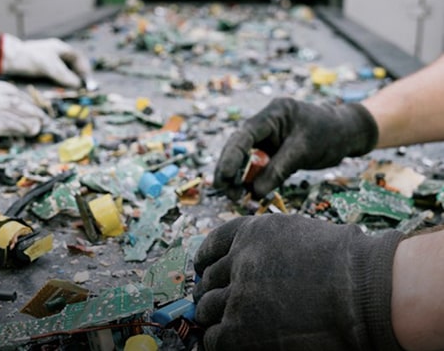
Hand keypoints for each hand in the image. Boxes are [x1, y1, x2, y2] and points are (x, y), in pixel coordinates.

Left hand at [0, 34, 91, 87]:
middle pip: (72, 65)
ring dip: (68, 80)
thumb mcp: (50, 67)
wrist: (7, 58)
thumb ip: (65, 75)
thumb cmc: (29, 58)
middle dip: (77, 76)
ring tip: (70, 90)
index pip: (78, 57)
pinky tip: (58, 89)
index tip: (86, 81)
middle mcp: (55, 53)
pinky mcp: (40, 68)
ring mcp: (47, 60)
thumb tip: (78, 84)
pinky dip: (59, 82)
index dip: (84, 69)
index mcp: (59, 48)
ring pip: (63, 71)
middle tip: (80, 88)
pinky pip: (54, 76)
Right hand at [0, 77, 48, 150]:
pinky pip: (3, 124)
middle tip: (42, 117)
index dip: (22, 98)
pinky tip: (28, 132)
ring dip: (28, 119)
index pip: (6, 89)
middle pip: (13, 99)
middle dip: (30, 108)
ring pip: (12, 111)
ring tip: (38, 126)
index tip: (32, 106)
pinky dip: (18, 128)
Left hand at [193, 214, 403, 350]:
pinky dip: (218, 341)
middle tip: (213, 302)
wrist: (369, 293)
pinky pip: (215, 338)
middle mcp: (239, 260)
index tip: (202, 268)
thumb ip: (268, 244)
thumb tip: (244, 260)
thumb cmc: (349, 265)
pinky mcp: (240, 330)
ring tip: (226, 325)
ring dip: (214, 317)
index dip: (206, 259)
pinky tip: (230, 342)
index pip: (213, 244)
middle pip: (208, 279)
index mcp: (252, 232)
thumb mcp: (300, 234)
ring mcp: (238, 295)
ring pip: (207, 308)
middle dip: (210, 291)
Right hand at [214, 98, 377, 198]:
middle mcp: (264, 124)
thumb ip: (278, 170)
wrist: (347, 132)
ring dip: (238, 178)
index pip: (244, 136)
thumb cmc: (330, 135)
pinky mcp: (271, 150)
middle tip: (226, 193)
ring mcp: (266, 137)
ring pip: (244, 158)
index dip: (231, 157)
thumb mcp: (303, 152)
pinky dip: (251, 180)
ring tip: (236, 198)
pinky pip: (256, 166)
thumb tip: (254, 192)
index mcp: (273, 114)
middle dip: (229, 170)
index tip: (224, 178)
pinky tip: (248, 194)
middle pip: (238, 147)